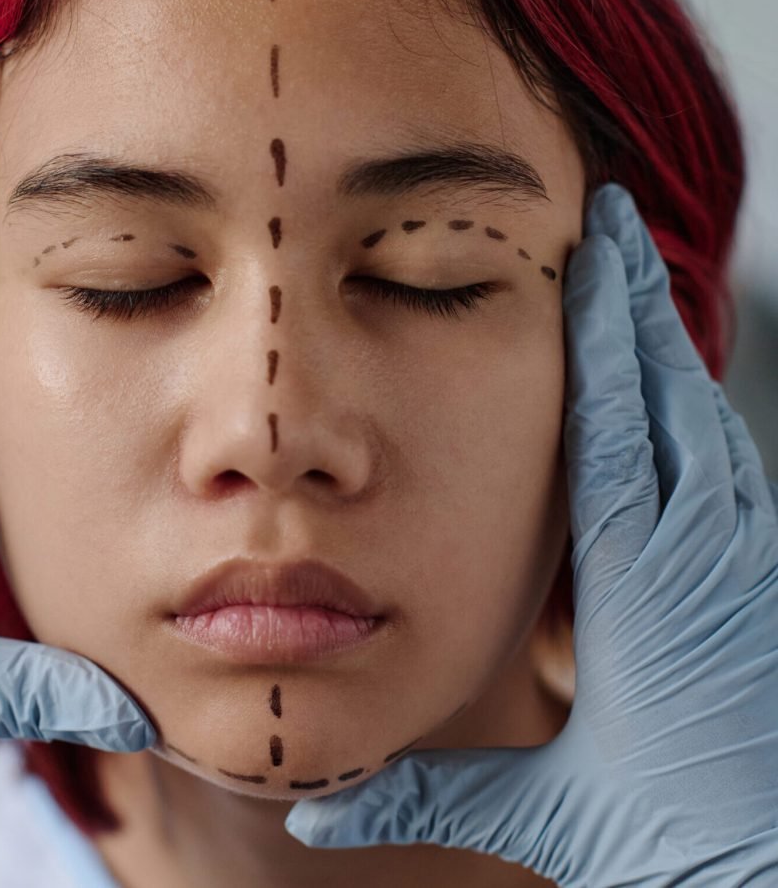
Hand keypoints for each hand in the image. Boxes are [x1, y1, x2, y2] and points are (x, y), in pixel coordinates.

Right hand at [284, 183, 777, 885]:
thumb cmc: (680, 841)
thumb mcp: (548, 811)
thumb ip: (427, 790)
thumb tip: (313, 808)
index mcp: (638, 584)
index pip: (613, 427)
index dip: (599, 333)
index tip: (588, 253)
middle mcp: (704, 554)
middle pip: (669, 395)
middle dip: (635, 302)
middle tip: (612, 220)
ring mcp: (746, 563)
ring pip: (709, 423)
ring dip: (670, 346)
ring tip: (637, 283)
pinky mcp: (766, 582)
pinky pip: (736, 468)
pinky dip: (704, 410)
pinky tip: (685, 394)